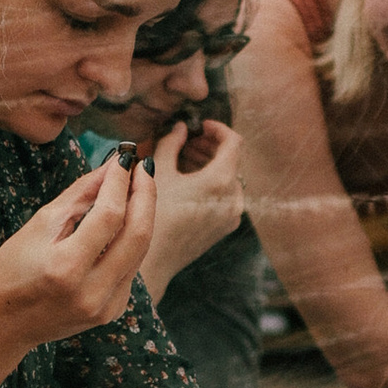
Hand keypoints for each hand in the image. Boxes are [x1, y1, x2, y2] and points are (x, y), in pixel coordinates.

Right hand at [0, 156, 161, 353]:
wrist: (1, 326)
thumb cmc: (10, 271)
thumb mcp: (38, 226)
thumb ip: (79, 196)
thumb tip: (110, 167)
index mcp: (66, 268)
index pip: (109, 216)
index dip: (120, 182)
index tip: (125, 158)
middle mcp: (92, 291)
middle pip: (138, 234)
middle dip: (145, 195)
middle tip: (143, 167)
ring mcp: (105, 307)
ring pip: (140, 251)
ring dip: (144, 215)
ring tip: (138, 185)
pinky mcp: (112, 312)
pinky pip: (131, 268)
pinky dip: (132, 240)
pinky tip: (127, 219)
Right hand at [143, 118, 245, 301]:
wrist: (153, 261)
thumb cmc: (153, 215)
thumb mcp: (158, 172)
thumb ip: (171, 143)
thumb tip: (180, 127)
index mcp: (221, 181)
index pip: (234, 142)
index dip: (218, 129)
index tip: (200, 126)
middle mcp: (234, 199)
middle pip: (232, 161)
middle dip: (210, 147)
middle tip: (187, 141)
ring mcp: (231, 215)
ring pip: (228, 179)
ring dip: (210, 165)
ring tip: (183, 160)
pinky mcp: (224, 227)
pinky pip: (225, 197)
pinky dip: (211, 184)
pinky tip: (187, 183)